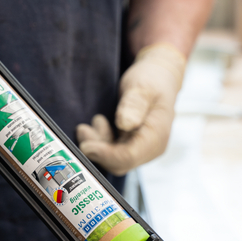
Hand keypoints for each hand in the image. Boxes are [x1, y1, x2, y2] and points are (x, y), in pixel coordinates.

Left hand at [76, 43, 185, 175]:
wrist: (159, 77)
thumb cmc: (152, 79)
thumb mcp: (143, 86)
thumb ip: (135, 104)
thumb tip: (125, 124)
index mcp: (156, 136)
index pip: (129, 156)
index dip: (105, 154)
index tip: (86, 145)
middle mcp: (151, 148)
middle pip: (120, 163)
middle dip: (98, 150)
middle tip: (82, 130)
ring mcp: (142, 148)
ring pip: (114, 159)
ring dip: (97, 145)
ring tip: (86, 126)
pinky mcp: (132, 145)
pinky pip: (113, 152)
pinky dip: (101, 143)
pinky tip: (96, 125)